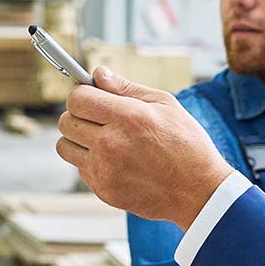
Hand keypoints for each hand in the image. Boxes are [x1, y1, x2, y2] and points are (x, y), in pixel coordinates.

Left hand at [56, 67, 233, 227]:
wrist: (199, 192)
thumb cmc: (187, 145)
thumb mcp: (165, 105)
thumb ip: (126, 87)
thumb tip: (98, 73)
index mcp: (127, 117)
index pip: (77, 99)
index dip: (82, 94)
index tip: (92, 97)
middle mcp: (111, 144)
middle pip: (66, 122)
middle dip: (79, 115)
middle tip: (98, 118)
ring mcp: (105, 170)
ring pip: (65, 147)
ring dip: (78, 140)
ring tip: (103, 140)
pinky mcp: (104, 191)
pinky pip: (80, 168)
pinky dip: (92, 162)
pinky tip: (116, 161)